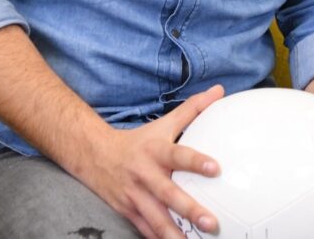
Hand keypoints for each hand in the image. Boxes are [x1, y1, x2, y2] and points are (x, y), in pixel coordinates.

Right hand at [81, 84, 224, 238]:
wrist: (95, 155)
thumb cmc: (139, 141)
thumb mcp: (163, 124)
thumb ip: (193, 108)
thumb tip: (219, 90)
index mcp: (156, 151)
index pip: (178, 155)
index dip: (196, 161)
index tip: (217, 168)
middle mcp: (145, 175)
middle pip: (168, 194)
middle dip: (189, 209)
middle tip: (211, 222)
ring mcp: (135, 196)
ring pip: (155, 219)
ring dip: (174, 234)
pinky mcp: (128, 212)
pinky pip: (145, 230)